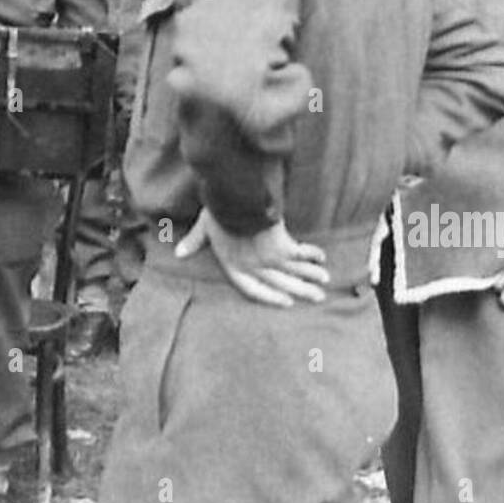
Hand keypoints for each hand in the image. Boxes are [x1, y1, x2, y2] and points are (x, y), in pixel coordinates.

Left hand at [174, 208, 329, 306]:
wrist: (235, 200)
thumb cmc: (219, 212)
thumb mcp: (204, 228)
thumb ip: (195, 242)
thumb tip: (178, 253)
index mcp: (234, 266)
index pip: (252, 289)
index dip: (270, 297)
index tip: (287, 302)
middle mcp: (253, 267)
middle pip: (281, 284)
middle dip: (301, 290)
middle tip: (318, 297)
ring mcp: (270, 259)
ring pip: (295, 272)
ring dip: (311, 275)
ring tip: (325, 280)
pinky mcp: (282, 246)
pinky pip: (301, 254)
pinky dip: (312, 255)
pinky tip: (322, 256)